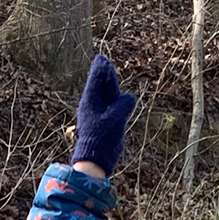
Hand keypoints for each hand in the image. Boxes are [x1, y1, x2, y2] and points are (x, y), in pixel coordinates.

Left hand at [70, 54, 135, 177]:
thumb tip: (128, 98)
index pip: (95, 81)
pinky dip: (109, 101)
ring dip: (105, 88)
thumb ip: (123, 104)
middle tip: (103, 63)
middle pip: (97, 87)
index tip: (101, 59)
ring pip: (100, 98)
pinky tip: (114, 100)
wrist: (95, 160)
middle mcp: (90, 107)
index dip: (100, 70)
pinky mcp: (98, 125)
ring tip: (108, 78)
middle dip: (102, 76)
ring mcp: (93, 116)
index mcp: (90, 102)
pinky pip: (104, 108)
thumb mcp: (116, 118)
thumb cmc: (103, 138)